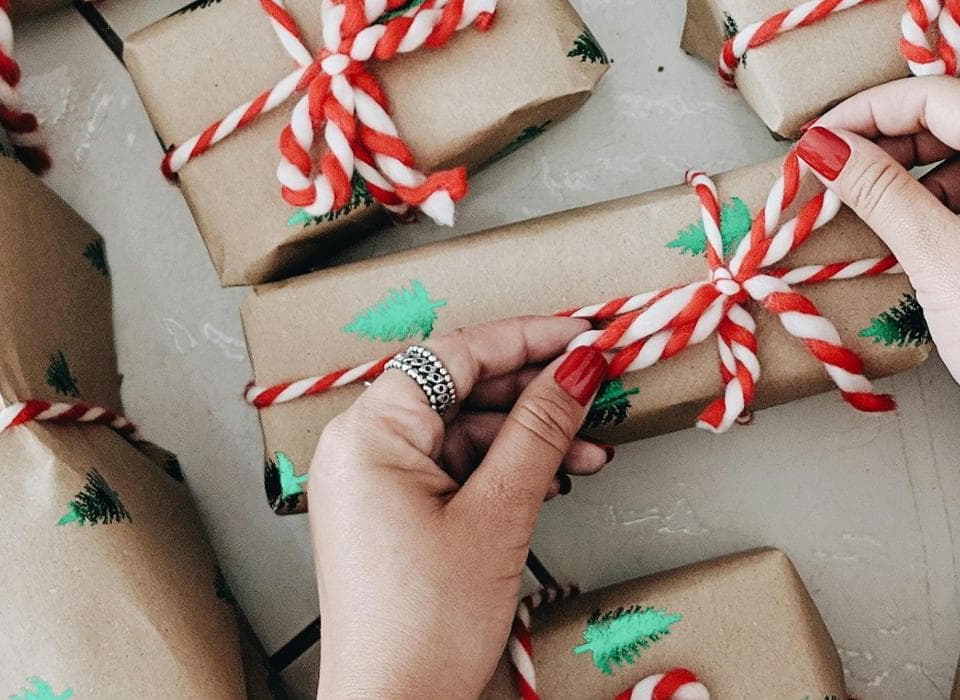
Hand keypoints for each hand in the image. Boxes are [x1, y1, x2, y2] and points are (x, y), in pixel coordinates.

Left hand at [306, 318, 610, 699]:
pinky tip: (554, 479)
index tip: (584, 335)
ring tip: (590, 451)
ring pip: (464, 431)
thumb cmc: (424, 625)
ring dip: (530, 437)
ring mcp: (374, 484)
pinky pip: (455, 468)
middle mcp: (361, 449)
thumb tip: (578, 367)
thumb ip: (541, 429)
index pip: (455, 354)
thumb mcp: (499, 513)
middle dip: (535, 392)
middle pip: (460, 389)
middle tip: (597, 387)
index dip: (527, 338)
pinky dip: (505, 470)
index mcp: (369, 434)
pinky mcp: (392, 516)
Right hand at [793, 76, 959, 432]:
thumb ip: (877, 189)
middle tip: (831, 169)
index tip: (819, 137)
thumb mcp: (936, 255)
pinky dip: (941, 203)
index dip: (871, 110)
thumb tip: (824, 144)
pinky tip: (904, 231)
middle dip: (889, 140)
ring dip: (912, 174)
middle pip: (957, 120)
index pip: (940, 97)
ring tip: (860, 203)